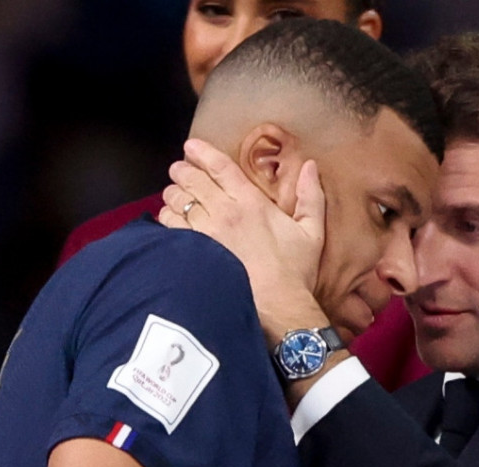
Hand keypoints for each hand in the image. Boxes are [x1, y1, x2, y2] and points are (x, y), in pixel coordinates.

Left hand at [160, 139, 329, 343]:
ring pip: (177, 202)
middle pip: (192, 180)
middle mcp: (224, 213)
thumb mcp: (312, 232)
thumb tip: (310, 166)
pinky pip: (170, 227)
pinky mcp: (193, 254)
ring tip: (173, 195)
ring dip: (173, 194)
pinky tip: (169, 221)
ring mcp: (206, 234)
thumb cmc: (294, 272)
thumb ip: (311, 197)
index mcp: (251, 203)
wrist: (278, 308)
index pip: (220, 167)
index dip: (202, 153)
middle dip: (181, 171)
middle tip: (178, 171)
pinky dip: (166, 219)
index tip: (191, 147)